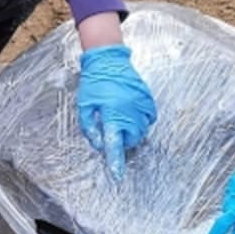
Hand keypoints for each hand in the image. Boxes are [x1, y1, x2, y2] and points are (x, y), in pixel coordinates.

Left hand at [77, 44, 156, 179]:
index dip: (116, 161)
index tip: (117, 175)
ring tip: (121, 118)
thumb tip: (99, 143)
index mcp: (111, 114)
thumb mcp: (84, 106)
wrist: (108, 59)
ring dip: (132, 130)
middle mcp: (129, 111)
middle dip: (123, 140)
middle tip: (113, 130)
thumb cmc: (94, 82)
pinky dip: (142, 120)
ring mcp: (141, 105)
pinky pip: (149, 117)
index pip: (114, 144)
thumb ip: (90, 127)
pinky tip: (131, 111)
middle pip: (131, 139)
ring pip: (142, 130)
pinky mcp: (148, 98)